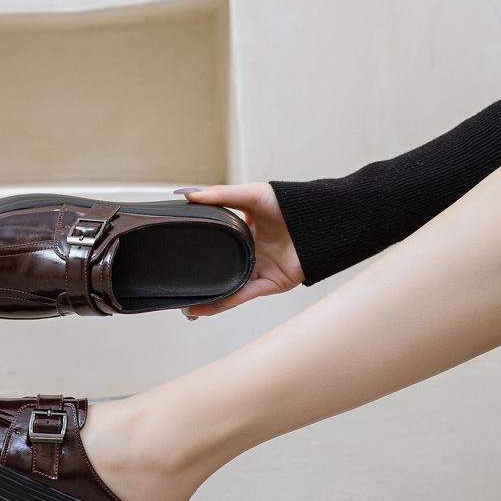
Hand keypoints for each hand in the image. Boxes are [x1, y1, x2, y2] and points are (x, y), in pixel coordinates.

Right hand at [177, 183, 303, 315]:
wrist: (321, 219)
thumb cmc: (291, 204)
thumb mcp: (250, 194)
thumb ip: (220, 195)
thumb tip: (188, 195)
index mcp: (245, 233)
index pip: (218, 245)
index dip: (199, 251)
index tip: (179, 255)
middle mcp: (252, 253)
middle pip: (222, 271)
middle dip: (202, 282)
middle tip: (179, 287)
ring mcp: (260, 269)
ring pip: (229, 288)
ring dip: (209, 299)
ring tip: (186, 305)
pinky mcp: (270, 283)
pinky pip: (243, 296)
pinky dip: (224, 302)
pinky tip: (205, 307)